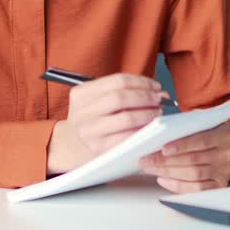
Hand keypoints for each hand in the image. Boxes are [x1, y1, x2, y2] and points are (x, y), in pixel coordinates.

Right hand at [47, 73, 170, 174]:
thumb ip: (119, 92)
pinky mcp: (98, 148)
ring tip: (156, 113)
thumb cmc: (91, 121)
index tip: (155, 86)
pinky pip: (126, 137)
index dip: (142, 82)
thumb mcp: (94, 101)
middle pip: (121, 97)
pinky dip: (142, 130)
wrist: (70, 146)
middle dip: (146, 97)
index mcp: (81, 93)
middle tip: (159, 99)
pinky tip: (148, 128)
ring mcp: (88, 131)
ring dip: (147, 114)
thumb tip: (156, 90)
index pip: (118, 81)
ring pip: (126, 117)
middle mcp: (82, 111)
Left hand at [138, 123, 229, 192]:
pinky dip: (177, 185)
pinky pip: (196, 189)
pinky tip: (163, 179)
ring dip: (168, 172)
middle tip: (147, 160)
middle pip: (194, 160)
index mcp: (227, 135)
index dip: (181, 145)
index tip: (163, 149)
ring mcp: (225, 172)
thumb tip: (162, 135)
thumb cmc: (211, 133)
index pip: (201, 141)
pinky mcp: (220, 185)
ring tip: (151, 168)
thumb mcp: (206, 123)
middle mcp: (228, 154)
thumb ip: (189, 126)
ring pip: (193, 175)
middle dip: (167, 161)